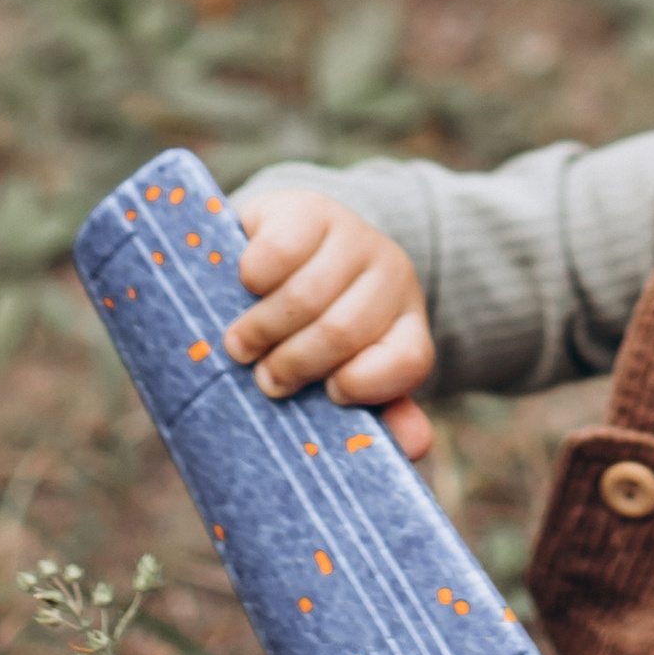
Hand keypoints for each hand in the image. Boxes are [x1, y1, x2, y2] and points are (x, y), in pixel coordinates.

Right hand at [226, 189, 436, 457]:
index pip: (408, 360)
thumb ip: (379, 407)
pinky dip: (253, 279)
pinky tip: (244, 289)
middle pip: (343, 331)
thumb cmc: (317, 325)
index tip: (331, 395)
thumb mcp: (349, 365)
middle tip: (265, 380)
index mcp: (407, 322)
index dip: (367, 384)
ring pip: (306, 296)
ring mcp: (349, 236)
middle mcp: (389, 274)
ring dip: (263, 329)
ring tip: (240, 346)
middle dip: (295, 364)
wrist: (292, 242)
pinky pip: (277, 252)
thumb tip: (413, 446)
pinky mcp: (305, 209)